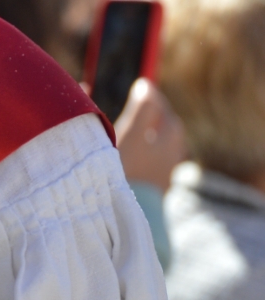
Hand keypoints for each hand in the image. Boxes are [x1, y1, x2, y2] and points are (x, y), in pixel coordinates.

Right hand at [115, 78, 186, 192]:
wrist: (128, 214)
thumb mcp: (132, 134)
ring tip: (137, 129)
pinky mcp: (155, 189)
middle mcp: (171, 156)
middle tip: (142, 105)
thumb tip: (146, 85)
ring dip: (152, 134)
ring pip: (163, 147)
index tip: (141, 85)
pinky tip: (134, 155)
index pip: (163, 111)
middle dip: (156, 115)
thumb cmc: (129, 170)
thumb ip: (141, 110)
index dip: (152, 97)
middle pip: (168, 130)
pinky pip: (156, 162)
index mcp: (168, 140)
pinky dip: (147, 151)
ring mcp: (164, 174)